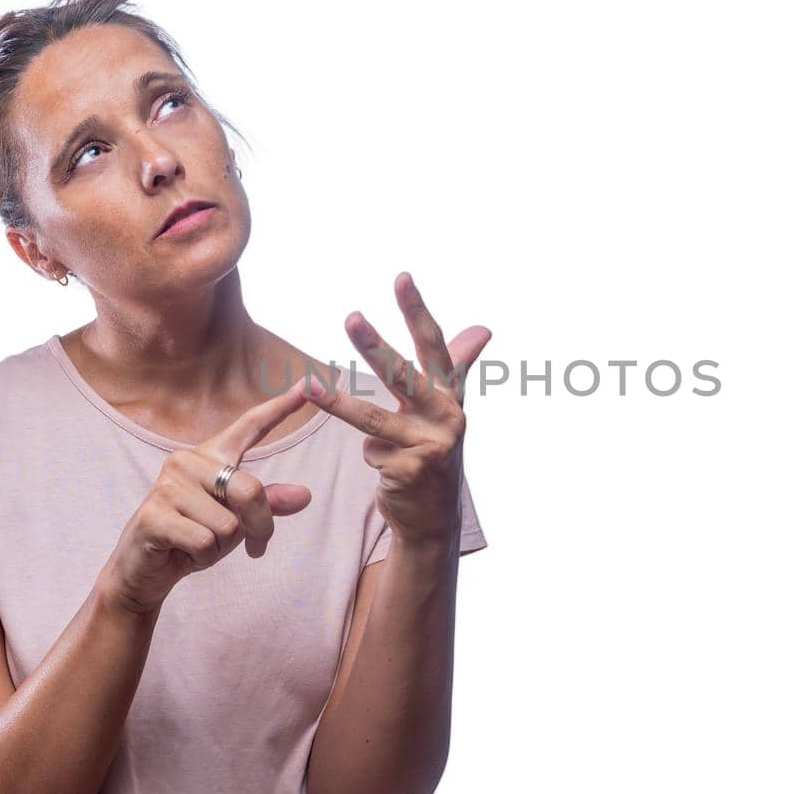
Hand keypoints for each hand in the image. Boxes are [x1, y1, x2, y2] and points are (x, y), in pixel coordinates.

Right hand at [100, 387, 314, 614]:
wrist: (144, 571)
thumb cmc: (193, 539)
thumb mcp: (238, 520)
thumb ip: (268, 504)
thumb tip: (306, 495)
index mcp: (211, 456)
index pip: (250, 426)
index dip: (281, 406)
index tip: (310, 382)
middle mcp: (187, 461)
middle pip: (250, 491)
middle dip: (259, 527)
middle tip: (253, 547)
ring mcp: (167, 486)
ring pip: (228, 524)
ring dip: (222, 547)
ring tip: (198, 544)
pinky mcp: (153, 515)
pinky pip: (205, 541)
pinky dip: (203, 557)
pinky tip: (182, 552)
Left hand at [304, 272, 490, 548]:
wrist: (435, 516)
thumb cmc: (435, 450)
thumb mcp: (446, 409)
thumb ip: (459, 365)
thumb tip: (484, 328)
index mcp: (450, 396)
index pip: (433, 346)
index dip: (417, 311)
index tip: (401, 277)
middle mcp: (446, 417)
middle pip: (403, 375)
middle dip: (375, 347)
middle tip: (351, 318)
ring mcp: (430, 445)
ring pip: (373, 419)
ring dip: (338, 404)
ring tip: (310, 386)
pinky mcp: (410, 471)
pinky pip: (371, 451)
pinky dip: (372, 456)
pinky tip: (388, 469)